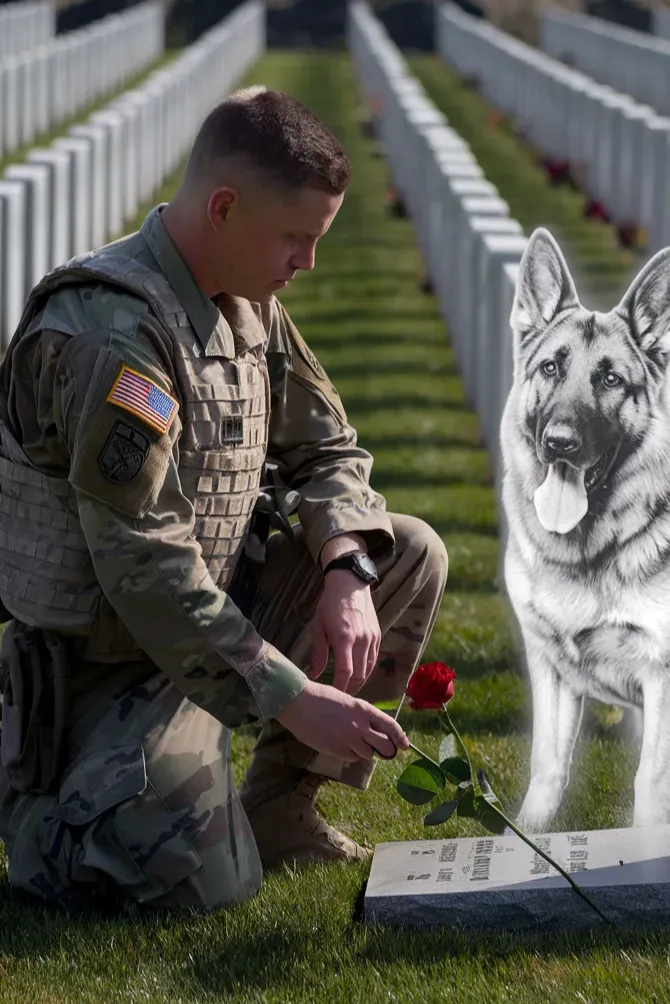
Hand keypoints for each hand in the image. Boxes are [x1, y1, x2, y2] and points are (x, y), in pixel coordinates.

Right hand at [275, 679, 409, 761]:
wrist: (299, 703)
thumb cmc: (321, 698)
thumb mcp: (347, 701)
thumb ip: (362, 716)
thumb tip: (373, 730)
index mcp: (363, 709)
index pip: (390, 725)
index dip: (400, 737)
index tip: (405, 745)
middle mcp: (359, 725)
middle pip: (384, 746)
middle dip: (386, 750)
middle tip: (382, 750)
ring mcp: (347, 739)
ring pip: (367, 755)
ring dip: (364, 751)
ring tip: (353, 741)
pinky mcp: (335, 749)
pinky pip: (351, 758)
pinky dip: (350, 755)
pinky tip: (341, 744)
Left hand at [309, 569, 380, 694]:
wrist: (350, 584)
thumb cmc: (330, 605)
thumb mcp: (319, 627)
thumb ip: (318, 653)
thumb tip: (313, 674)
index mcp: (344, 638)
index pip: (345, 672)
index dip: (340, 687)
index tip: (334, 696)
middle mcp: (361, 640)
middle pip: (360, 674)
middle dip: (350, 687)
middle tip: (340, 695)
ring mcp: (372, 638)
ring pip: (369, 668)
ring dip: (360, 680)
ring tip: (349, 687)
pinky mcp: (378, 635)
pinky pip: (374, 658)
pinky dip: (367, 668)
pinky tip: (359, 673)